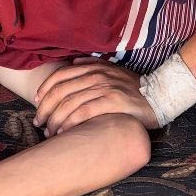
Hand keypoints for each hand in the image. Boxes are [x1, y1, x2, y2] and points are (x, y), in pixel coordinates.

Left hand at [33, 57, 158, 134]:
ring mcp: (105, 88)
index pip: (60, 76)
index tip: (36, 103)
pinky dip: (70, 123)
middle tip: (39, 123)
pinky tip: (64, 132)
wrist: (159, 97)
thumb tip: (73, 62)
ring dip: (55, 120)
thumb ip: (93, 66)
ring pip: (69, 104)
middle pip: (60, 91)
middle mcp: (97, 75)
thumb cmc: (132, 89)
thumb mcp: (112, 72)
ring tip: (50, 132)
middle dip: (45, 109)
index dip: (44, 90)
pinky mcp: (112, 102)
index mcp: (93, 67)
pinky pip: (84, 113)